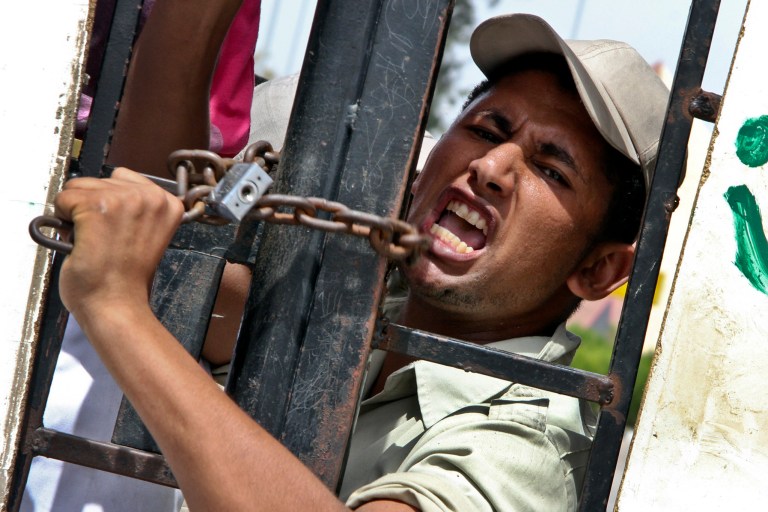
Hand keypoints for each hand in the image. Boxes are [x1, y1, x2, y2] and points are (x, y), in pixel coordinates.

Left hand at [54, 168, 183, 317]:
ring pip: (78, 187)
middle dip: (92, 206)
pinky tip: (82, 241)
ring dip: (77, 213)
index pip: (123, 178)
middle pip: (99, 180)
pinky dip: (63, 221)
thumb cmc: (126, 278)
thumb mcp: (147, 232)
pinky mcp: (97, 206)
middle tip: (105, 239)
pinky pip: (63, 200)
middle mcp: (150, 196)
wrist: (117, 303)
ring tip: (94, 240)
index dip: (112, 202)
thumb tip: (102, 191)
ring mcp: (124, 199)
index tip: (118, 228)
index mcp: (168, 203)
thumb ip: (136, 209)